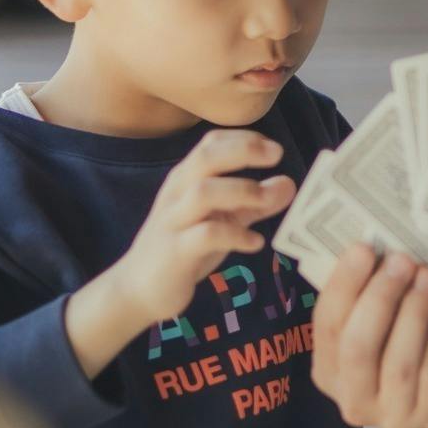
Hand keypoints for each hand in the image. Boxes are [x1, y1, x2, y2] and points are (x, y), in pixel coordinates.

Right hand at [68, 131, 291, 376]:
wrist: (138, 288)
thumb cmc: (184, 247)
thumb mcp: (222, 221)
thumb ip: (254, 204)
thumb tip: (289, 184)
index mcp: (185, 179)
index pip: (211, 143)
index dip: (244, 139)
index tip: (273, 148)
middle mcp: (177, 193)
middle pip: (207, 157)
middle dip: (244, 151)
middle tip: (277, 156)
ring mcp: (174, 221)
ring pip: (204, 193)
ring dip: (242, 192)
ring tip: (267, 202)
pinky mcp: (175, 251)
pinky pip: (205, 235)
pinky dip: (236, 235)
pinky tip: (255, 242)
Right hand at [310, 244, 427, 427]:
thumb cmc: (416, 343)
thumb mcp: (385, 324)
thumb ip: (369, 297)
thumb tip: (373, 246)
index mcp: (329, 373)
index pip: (327, 328)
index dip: (344, 286)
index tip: (363, 247)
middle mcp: (354, 402)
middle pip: (358, 348)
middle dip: (379, 298)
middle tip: (401, 259)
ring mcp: (394, 415)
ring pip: (398, 360)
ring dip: (414, 310)